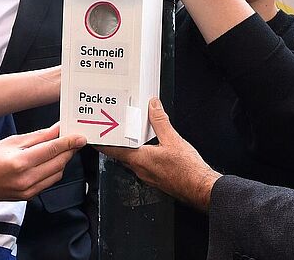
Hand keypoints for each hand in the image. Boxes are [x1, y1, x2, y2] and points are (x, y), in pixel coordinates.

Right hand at [0, 124, 85, 201]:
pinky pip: (49, 182)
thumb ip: (38, 137)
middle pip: (59, 163)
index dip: (70, 142)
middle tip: (74, 139)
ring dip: (63, 160)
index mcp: (21, 163)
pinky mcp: (28, 196)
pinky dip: (54, 170)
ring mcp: (28, 191)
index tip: (81, 136)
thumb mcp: (11, 141)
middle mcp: (27, 179)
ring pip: (57, 173)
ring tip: (62, 148)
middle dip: (69, 150)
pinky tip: (50, 161)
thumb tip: (57, 130)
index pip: (53, 150)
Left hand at [99, 98, 221, 211]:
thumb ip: (160, 121)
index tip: (93, 136)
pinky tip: (149, 149)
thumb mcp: (173, 139)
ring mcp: (147, 176)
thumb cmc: (187, 170)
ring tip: (129, 136)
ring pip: (131, 160)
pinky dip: (140, 156)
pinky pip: (142, 165)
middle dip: (114, 143)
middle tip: (110, 131)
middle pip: (120, 155)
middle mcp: (140, 169)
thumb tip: (153, 106)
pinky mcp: (155, 179)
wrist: (199, 188)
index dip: (101, 143)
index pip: (112, 150)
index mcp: (139, 159)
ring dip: (128, 150)